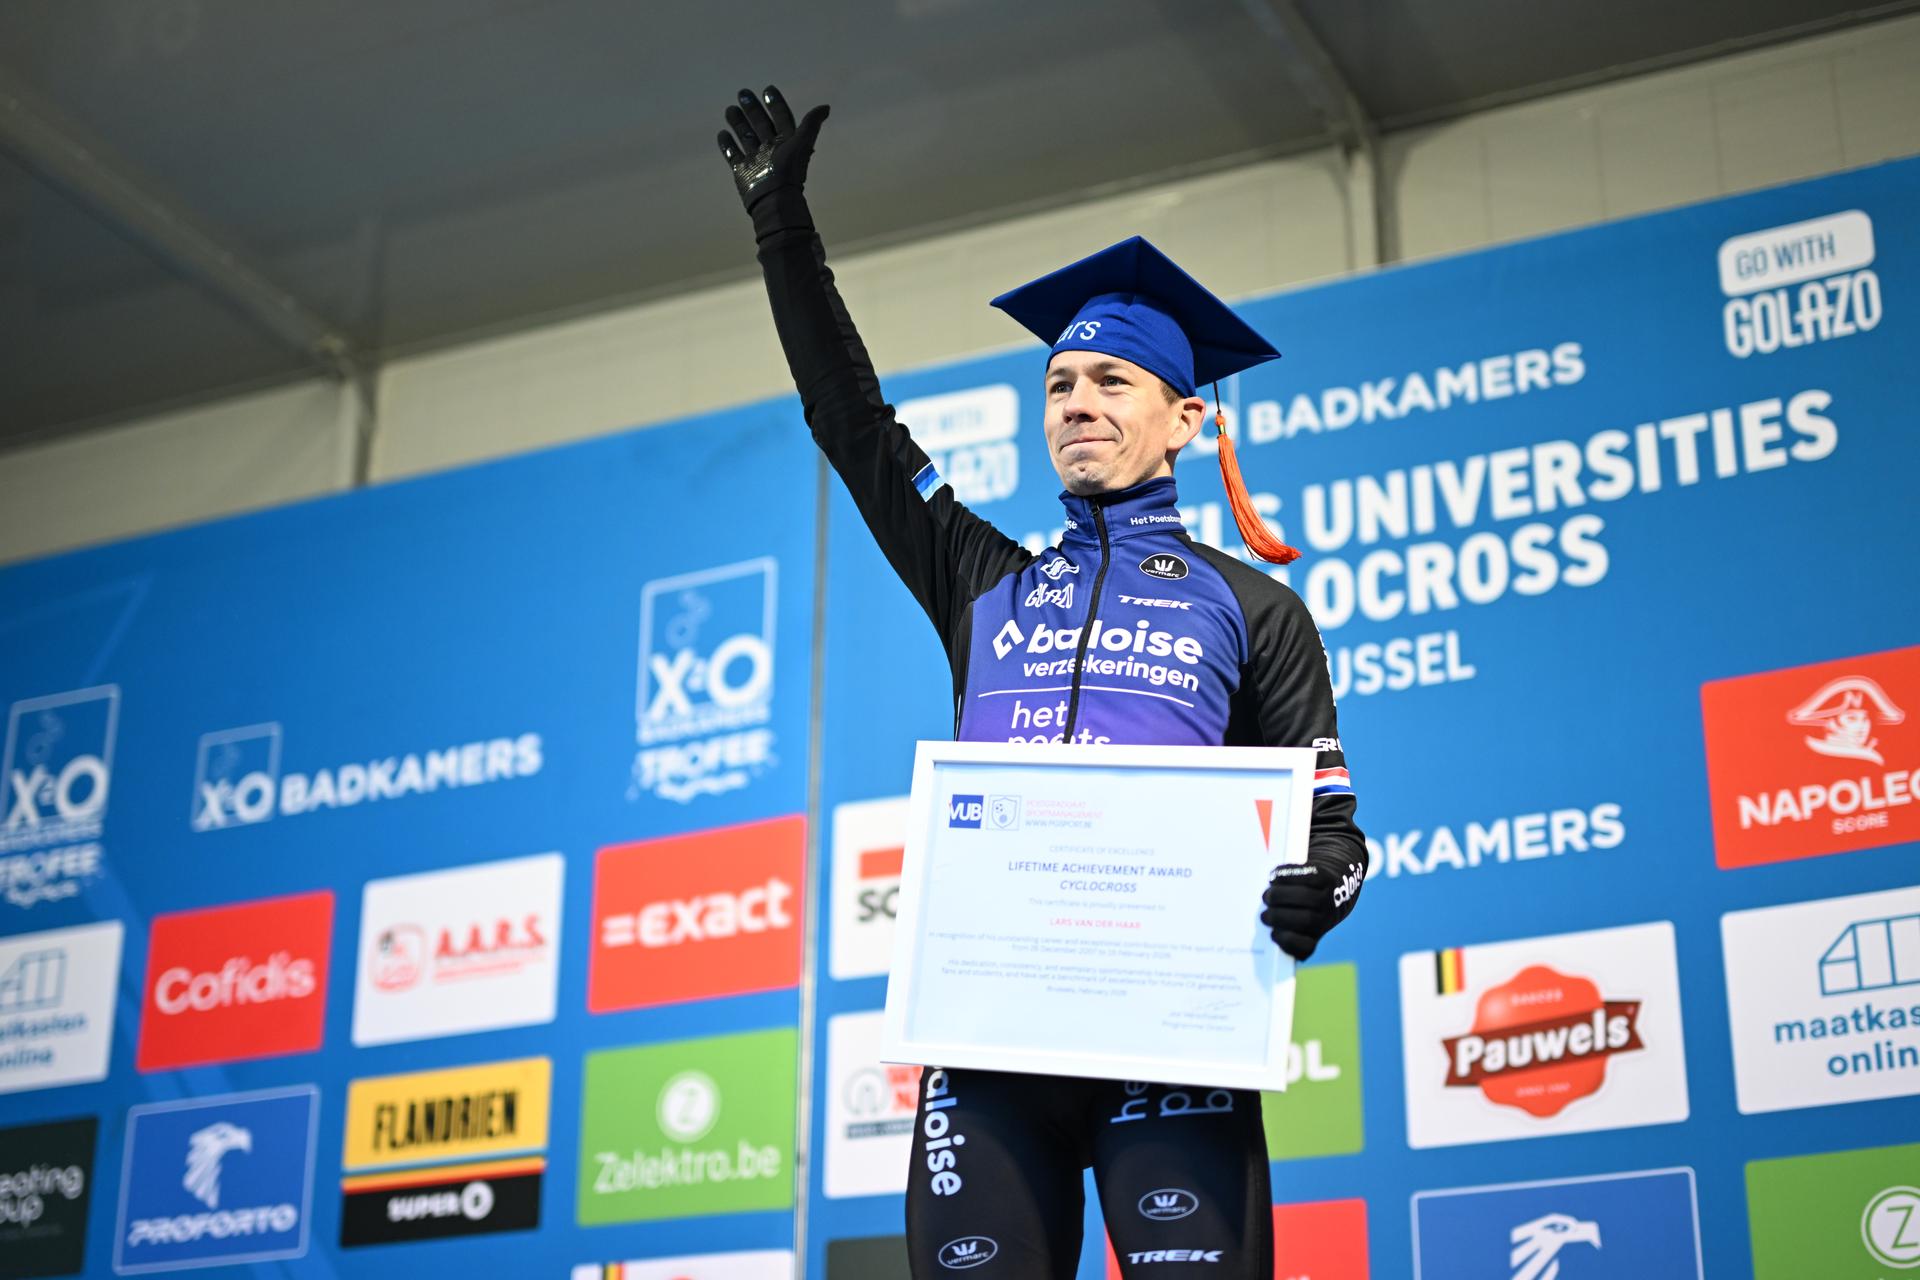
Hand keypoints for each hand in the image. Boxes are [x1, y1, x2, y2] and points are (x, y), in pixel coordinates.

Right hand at [717, 85, 828, 212]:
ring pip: (746, 136)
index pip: (781, 118)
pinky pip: (734, 154)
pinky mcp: (743, 170)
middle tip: (743, 93)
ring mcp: (756, 159)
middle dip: (753, 109)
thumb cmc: (789, 171)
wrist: (773, 199)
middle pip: (761, 124)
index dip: (776, 104)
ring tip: (730, 109)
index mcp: (786, 141)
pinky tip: (722, 133)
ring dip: (738, 122)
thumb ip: (811, 124)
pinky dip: (728, 144)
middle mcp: (771, 148)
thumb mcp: (801, 144)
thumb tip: (825, 107)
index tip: (768, 90)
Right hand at [1261, 858, 1361, 961]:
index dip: (1289, 942)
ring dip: (1280, 895)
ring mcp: (1328, 898)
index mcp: (1314, 936)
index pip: (1306, 947)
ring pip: (1306, 896)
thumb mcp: (1291, 926)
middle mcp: (1325, 919)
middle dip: (1278, 917)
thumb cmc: (1298, 909)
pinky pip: (1308, 877)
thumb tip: (1265, 924)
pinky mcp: (1326, 878)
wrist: (1331, 888)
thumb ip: (1280, 928)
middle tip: (1264, 914)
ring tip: (1268, 896)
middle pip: (1306, 920)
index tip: (1273, 934)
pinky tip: (1274, 878)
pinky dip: (1288, 876)